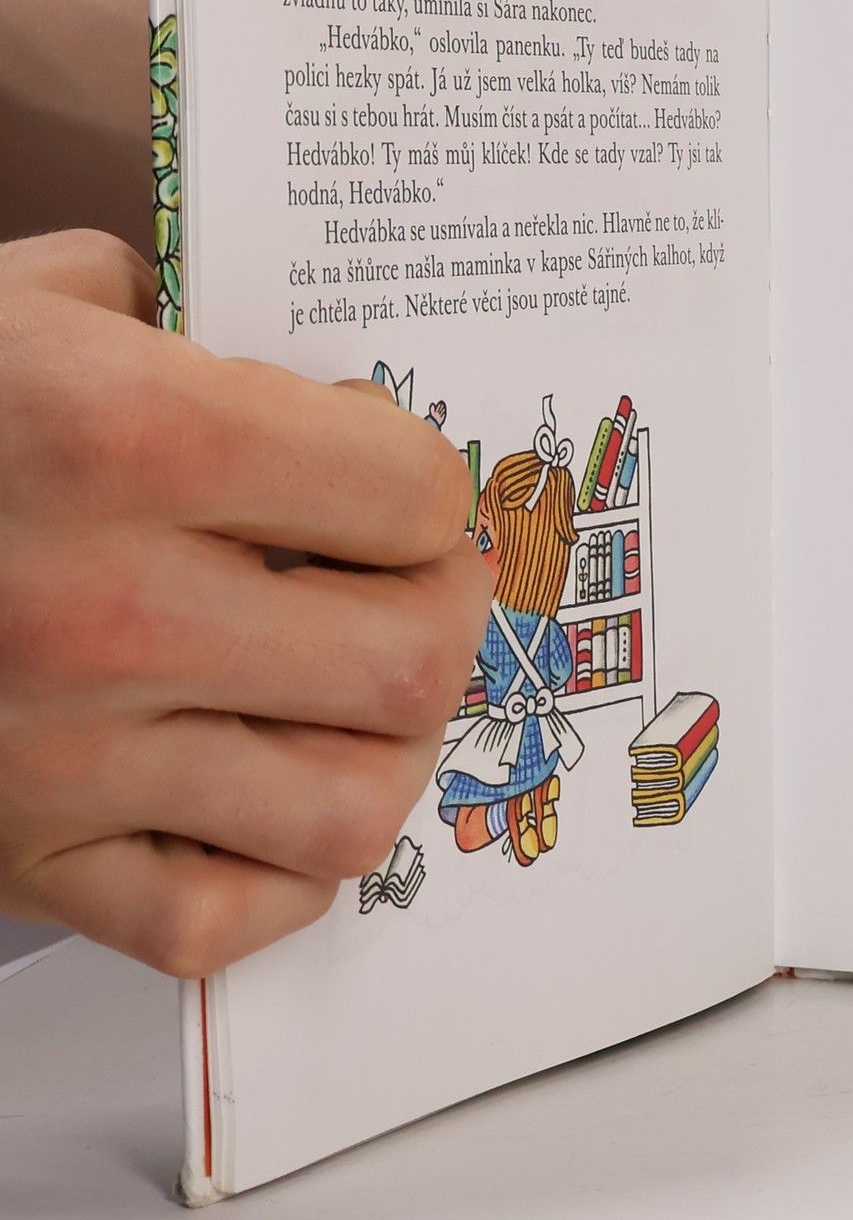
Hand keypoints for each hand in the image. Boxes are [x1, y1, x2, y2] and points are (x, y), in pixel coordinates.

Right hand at [0, 232, 492, 974]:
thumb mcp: (21, 300)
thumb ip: (187, 319)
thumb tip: (320, 380)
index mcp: (119, 438)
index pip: (406, 494)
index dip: (427, 482)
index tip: (395, 476)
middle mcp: (97, 612)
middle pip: (409, 660)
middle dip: (443, 613)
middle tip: (414, 582)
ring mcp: (55, 759)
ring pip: (345, 808)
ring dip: (384, 745)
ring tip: (355, 685)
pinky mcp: (16, 863)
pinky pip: (215, 919)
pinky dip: (276, 870)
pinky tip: (265, 787)